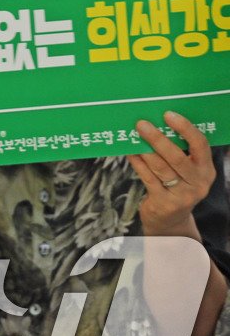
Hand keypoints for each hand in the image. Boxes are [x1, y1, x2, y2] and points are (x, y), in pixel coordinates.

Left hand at [131, 112, 216, 235]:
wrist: (171, 220)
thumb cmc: (176, 185)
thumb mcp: (186, 171)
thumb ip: (179, 151)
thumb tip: (155, 122)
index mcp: (206, 170)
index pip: (200, 145)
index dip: (185, 128)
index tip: (168, 115)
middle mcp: (198, 183)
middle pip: (177, 157)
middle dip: (158, 139)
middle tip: (142, 124)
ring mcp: (182, 195)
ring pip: (160, 168)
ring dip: (144, 150)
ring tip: (132, 136)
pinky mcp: (164, 203)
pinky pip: (148, 178)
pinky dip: (137, 162)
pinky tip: (130, 152)